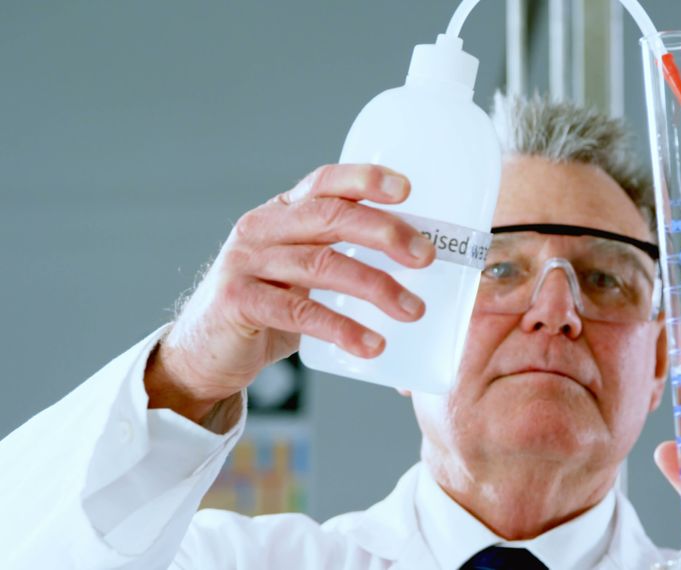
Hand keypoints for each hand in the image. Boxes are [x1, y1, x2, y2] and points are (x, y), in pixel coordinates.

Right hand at [146, 164, 435, 421]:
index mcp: (282, 213)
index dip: (365, 179)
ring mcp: (245, 262)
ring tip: (413, 311)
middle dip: (385, 233)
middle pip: (331, 217)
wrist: (206, 354)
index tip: (406, 189)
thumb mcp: (302, 273)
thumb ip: (342, 256)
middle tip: (425, 257)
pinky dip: (342, 328)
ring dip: (376, 287)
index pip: (325, 183)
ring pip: (322, 265)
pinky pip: (300, 312)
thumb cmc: (269, 309)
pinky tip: (372, 344)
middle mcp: (262, 228)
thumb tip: (418, 263)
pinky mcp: (238, 301)